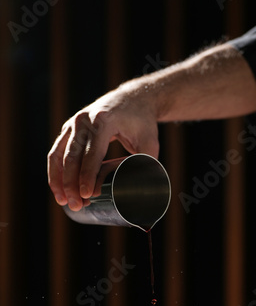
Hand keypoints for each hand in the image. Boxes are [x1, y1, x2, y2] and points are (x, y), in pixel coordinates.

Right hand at [47, 82, 159, 210]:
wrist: (132, 99)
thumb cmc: (142, 123)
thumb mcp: (150, 143)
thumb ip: (146, 166)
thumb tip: (143, 193)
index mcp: (104, 122)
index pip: (92, 153)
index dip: (88, 176)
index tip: (87, 195)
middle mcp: (84, 121)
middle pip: (72, 156)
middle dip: (72, 184)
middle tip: (77, 205)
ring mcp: (73, 124)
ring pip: (58, 155)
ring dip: (59, 181)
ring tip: (64, 202)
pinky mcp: (68, 130)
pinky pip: (56, 152)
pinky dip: (55, 172)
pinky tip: (58, 190)